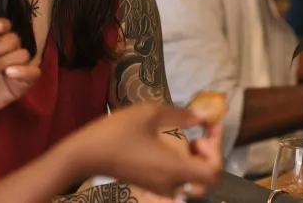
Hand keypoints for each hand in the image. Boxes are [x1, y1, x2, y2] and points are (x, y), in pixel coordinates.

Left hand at [0, 18, 40, 122]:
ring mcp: (17, 67)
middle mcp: (7, 51)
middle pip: (14, 39)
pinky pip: (34, 72)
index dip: (3, 25)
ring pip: (23, 54)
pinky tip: (9, 74)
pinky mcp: (22, 83)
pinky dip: (25, 70)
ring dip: (2, 61)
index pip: (6, 26)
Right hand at [62, 103, 222, 197]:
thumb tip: (204, 115)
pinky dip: (183, 164)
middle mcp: (171, 183)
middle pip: (206, 181)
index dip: (218, 149)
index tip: (210, 127)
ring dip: (197, 160)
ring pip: (193, 181)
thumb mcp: (150, 113)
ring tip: (187, 137)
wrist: (85, 154)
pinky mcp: (150, 185)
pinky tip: (171, 143)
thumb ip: (181, 114)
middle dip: (210, 157)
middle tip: (200, 135)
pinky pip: (178, 180)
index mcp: (174, 168)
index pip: (213, 172)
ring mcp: (160, 187)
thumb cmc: (117, 132)